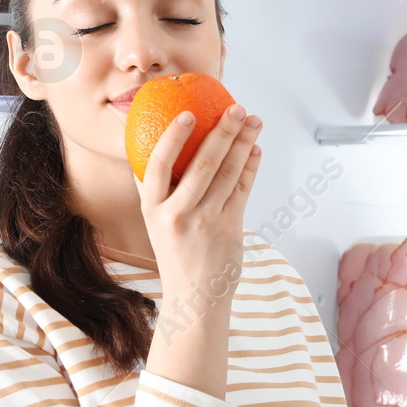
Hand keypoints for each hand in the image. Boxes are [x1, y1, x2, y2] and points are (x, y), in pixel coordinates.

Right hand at [134, 102, 262, 307]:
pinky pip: (243, 190)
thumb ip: (154, 192)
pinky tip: (255, 150)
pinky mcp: (230, 229)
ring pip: (229, 173)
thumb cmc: (175, 254)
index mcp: (153, 210)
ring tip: (253, 121)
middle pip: (203, 163)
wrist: (194, 298)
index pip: (158, 165)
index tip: (188, 114)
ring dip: (244, 143)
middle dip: (223, 131)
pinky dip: (251, 167)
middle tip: (236, 108)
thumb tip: (151, 152)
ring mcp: (206, 222)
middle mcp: (178, 214)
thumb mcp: (155, 224)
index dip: (173, 137)